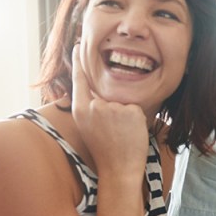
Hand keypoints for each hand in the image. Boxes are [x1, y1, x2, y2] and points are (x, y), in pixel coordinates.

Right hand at [71, 46, 148, 179]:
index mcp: (80, 109)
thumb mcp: (89, 126)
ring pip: (123, 101)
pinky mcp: (130, 111)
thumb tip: (96, 91)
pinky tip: (130, 133)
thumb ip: (90, 106)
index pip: (79, 79)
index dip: (79, 62)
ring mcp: (112, 108)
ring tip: (120, 134)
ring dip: (125, 115)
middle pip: (105, 91)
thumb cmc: (105, 149)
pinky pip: (136, 107)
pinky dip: (136, 119)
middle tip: (110, 119)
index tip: (79, 45)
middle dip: (110, 102)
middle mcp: (94, 106)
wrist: (119, 169)